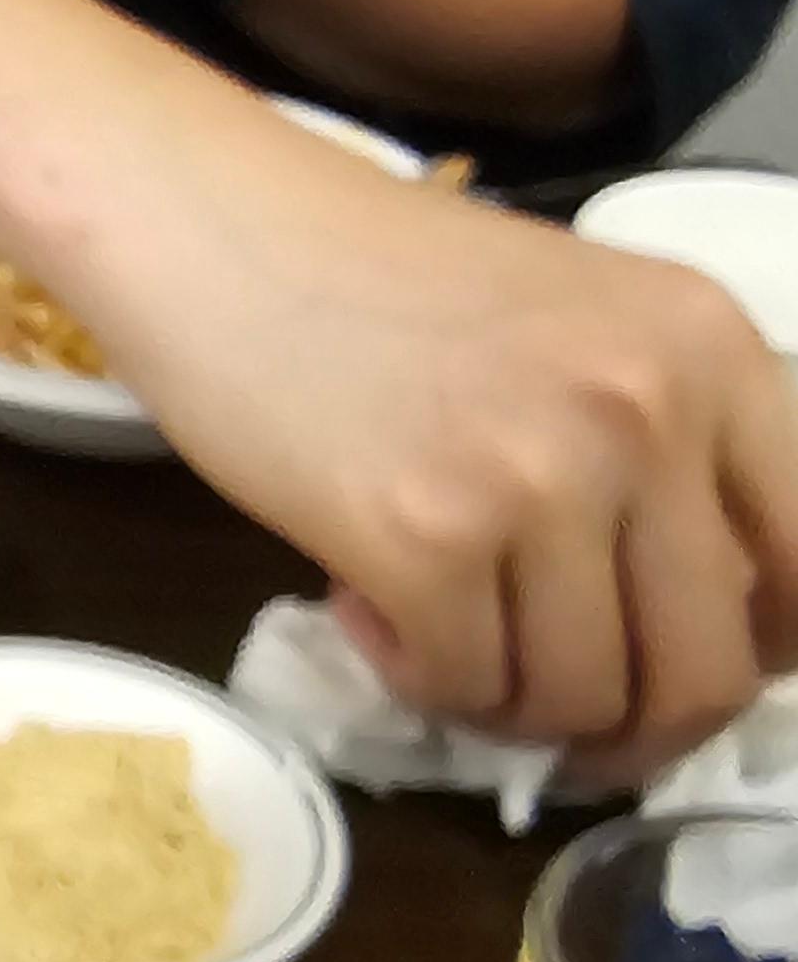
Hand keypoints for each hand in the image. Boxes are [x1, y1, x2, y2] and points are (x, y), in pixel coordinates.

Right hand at [92, 121, 797, 774]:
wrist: (219, 229)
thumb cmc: (385, 274)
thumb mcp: (588, 321)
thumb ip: (666, 438)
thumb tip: (700, 617)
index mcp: (713, 349)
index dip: (764, 655)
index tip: (691, 671)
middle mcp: (649, 413)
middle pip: (708, 670)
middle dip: (641, 731)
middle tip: (575, 729)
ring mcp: (538, 479)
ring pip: (582, 699)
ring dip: (514, 707)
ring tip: (448, 643)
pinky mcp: (421, 540)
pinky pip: (464, 686)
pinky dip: (419, 679)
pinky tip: (369, 610)